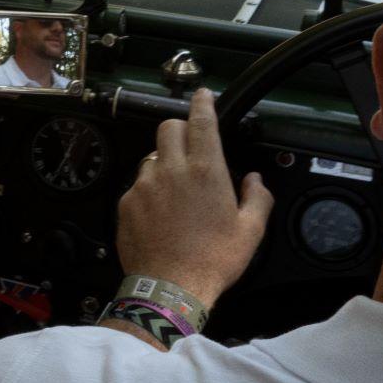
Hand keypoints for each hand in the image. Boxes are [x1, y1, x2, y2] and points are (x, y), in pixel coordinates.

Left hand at [115, 87, 271, 306]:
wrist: (170, 288)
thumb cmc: (213, 260)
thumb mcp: (250, 231)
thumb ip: (256, 198)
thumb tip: (254, 180)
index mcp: (206, 172)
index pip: (201, 122)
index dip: (202, 103)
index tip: (202, 95)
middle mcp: (171, 171)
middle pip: (168, 129)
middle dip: (180, 130)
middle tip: (192, 147)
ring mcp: (144, 185)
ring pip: (151, 157)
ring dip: (165, 163)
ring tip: (178, 191)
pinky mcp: (126, 203)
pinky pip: (137, 185)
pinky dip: (149, 190)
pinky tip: (160, 213)